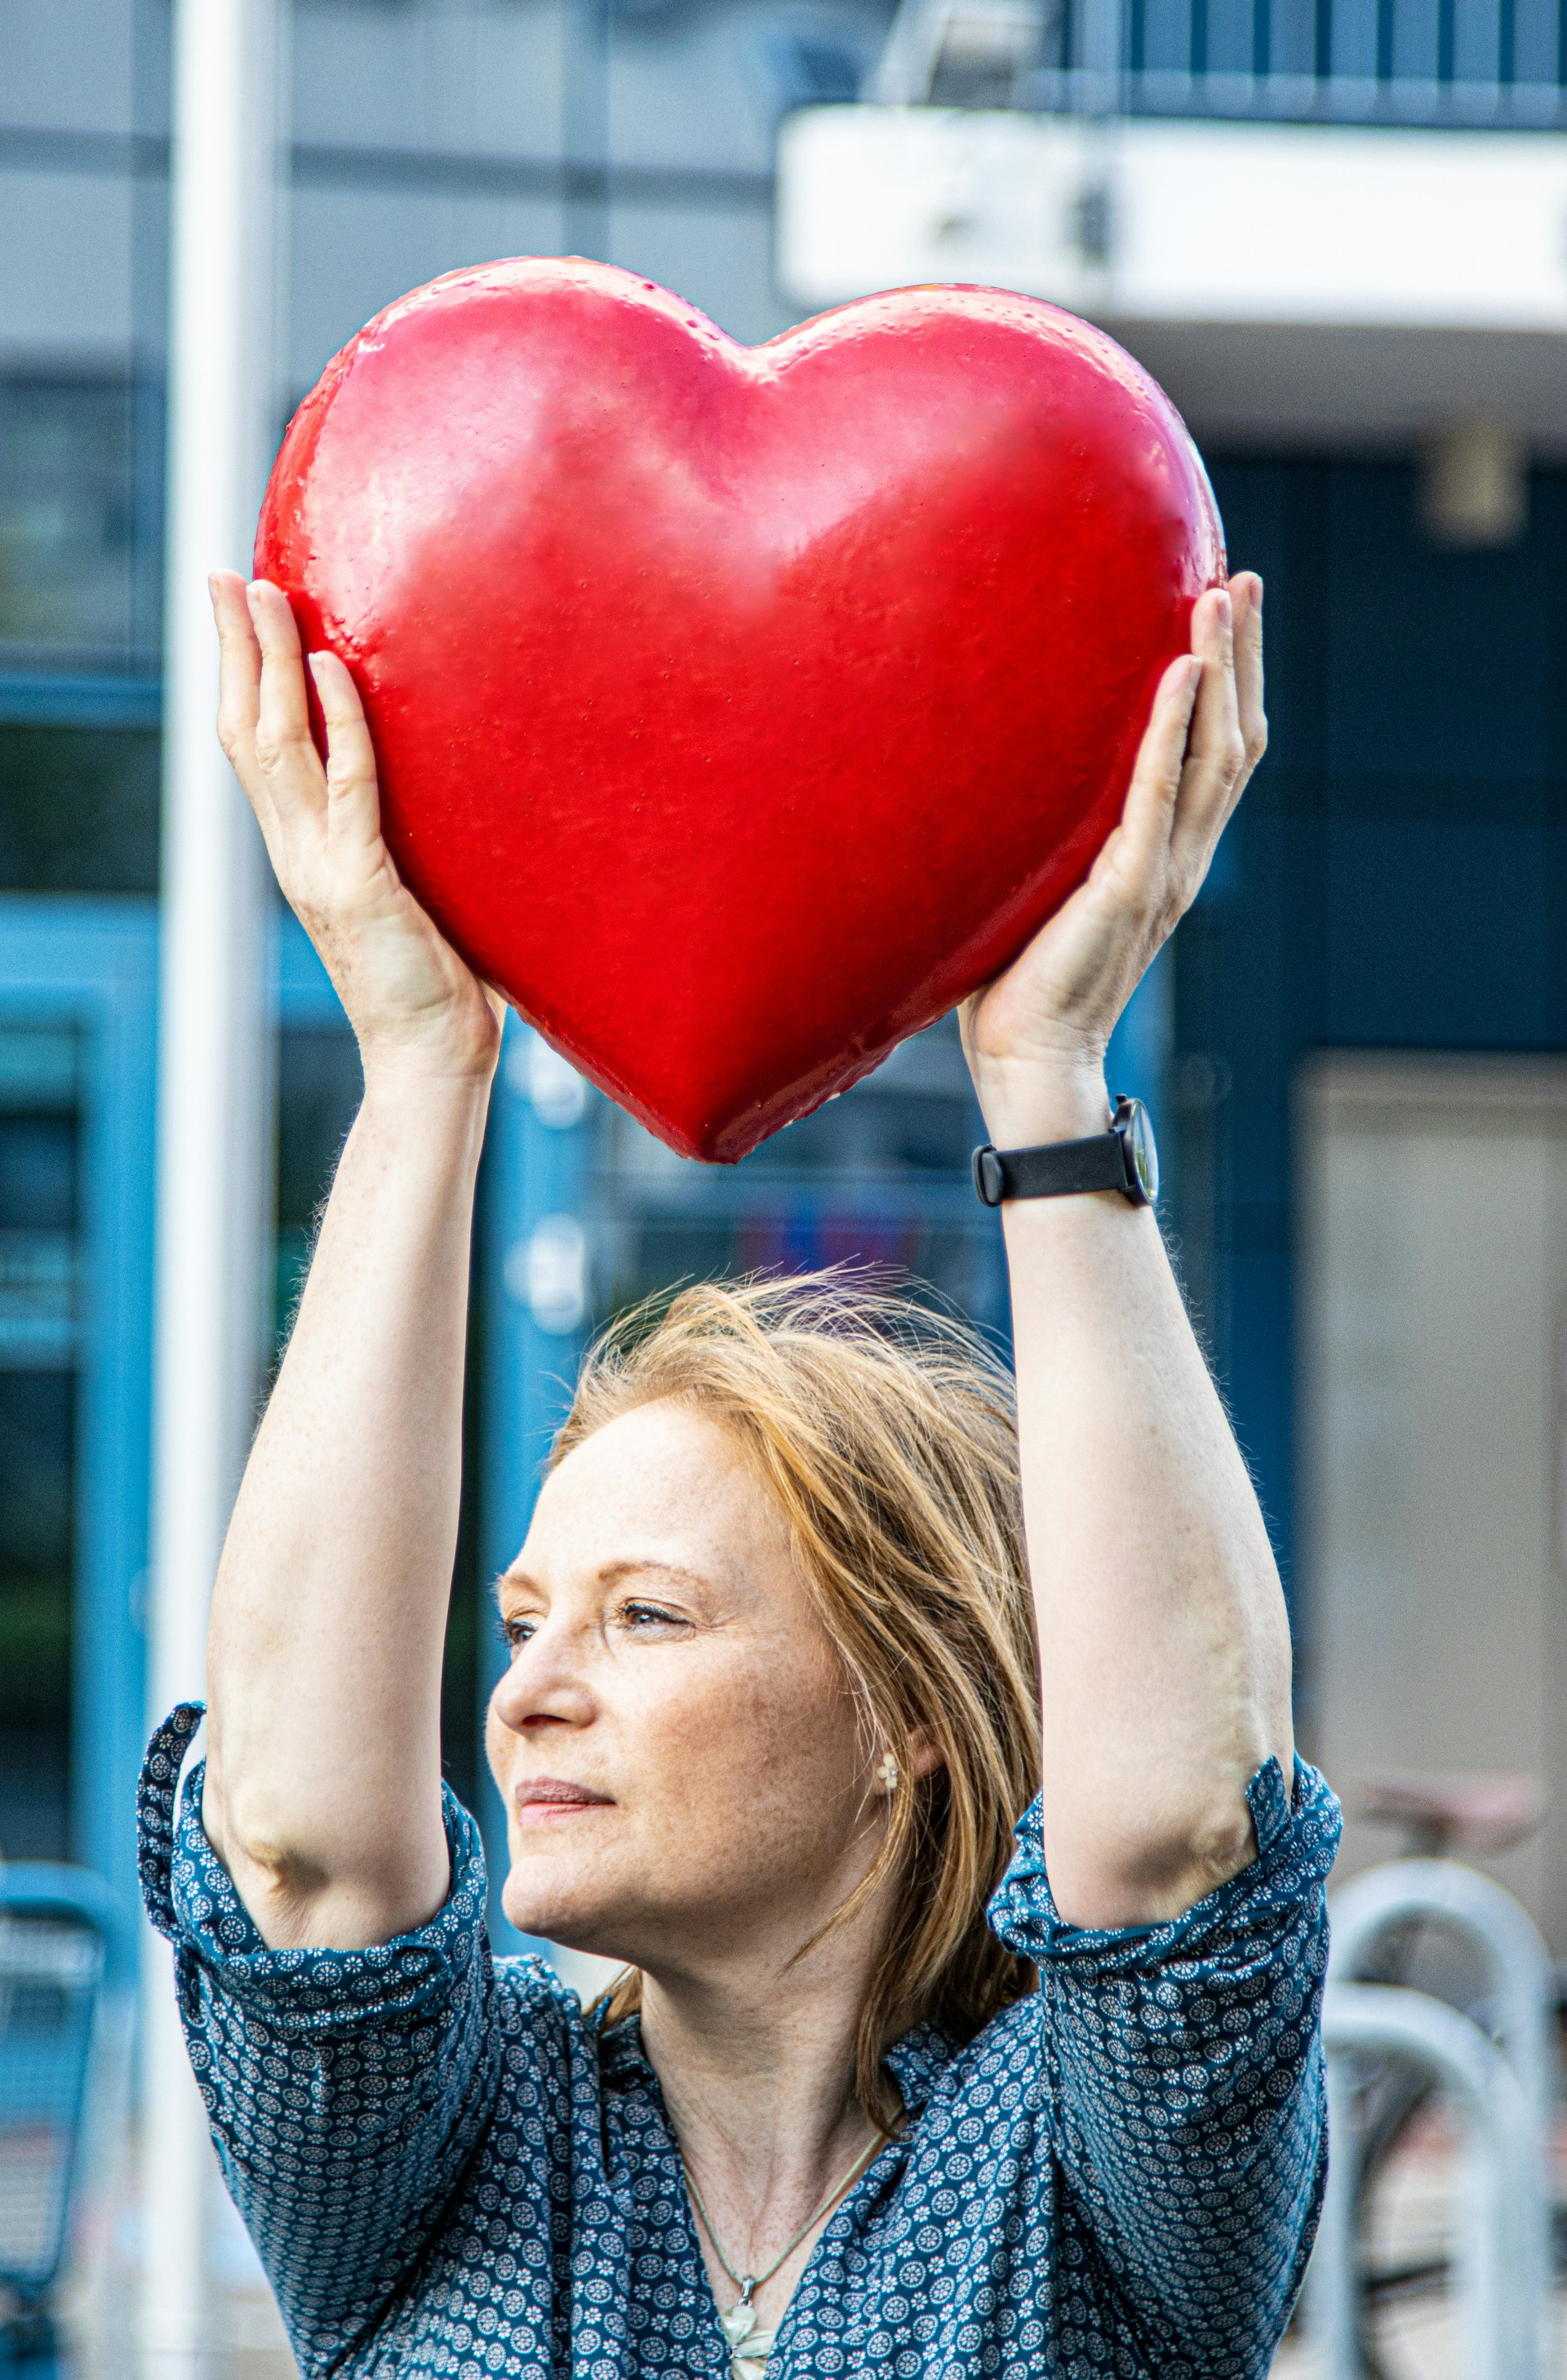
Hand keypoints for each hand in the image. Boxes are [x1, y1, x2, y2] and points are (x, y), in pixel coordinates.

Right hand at [214, 574, 503, 1086]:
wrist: (436, 1060)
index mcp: (304, 852)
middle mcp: (297, 853)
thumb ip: (412, 838)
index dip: (241, 678)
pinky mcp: (361, 885)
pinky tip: (333, 667)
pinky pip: (349, 788)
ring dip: (271, 664)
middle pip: (246, 730)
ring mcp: (322, 868)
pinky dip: (339, 725)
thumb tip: (455, 783)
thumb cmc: (440, 981)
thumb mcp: (417, 891)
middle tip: (223, 575)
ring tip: (266, 595)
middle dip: (236, 649)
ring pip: (277, 745)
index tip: (237, 611)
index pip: (255, 748)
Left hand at [960, 576, 1263, 1145]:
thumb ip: (1041, 833)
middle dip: (1243, 654)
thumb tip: (988, 775)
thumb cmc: (1016, 980)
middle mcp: (1180, 857)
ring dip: (1221, 668)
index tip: (1225, 608)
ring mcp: (1162, 872)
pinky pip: (1158, 795)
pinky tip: (1178, 669)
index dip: (1229, 682)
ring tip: (1222, 595)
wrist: (1026, 1060)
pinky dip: (1172, 729)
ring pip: (1216, 753)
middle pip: (1234, 737)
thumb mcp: (1036, 884)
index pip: (1216, 753)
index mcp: (1165, 856)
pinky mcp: (1129, 888)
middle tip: (1243, 574)